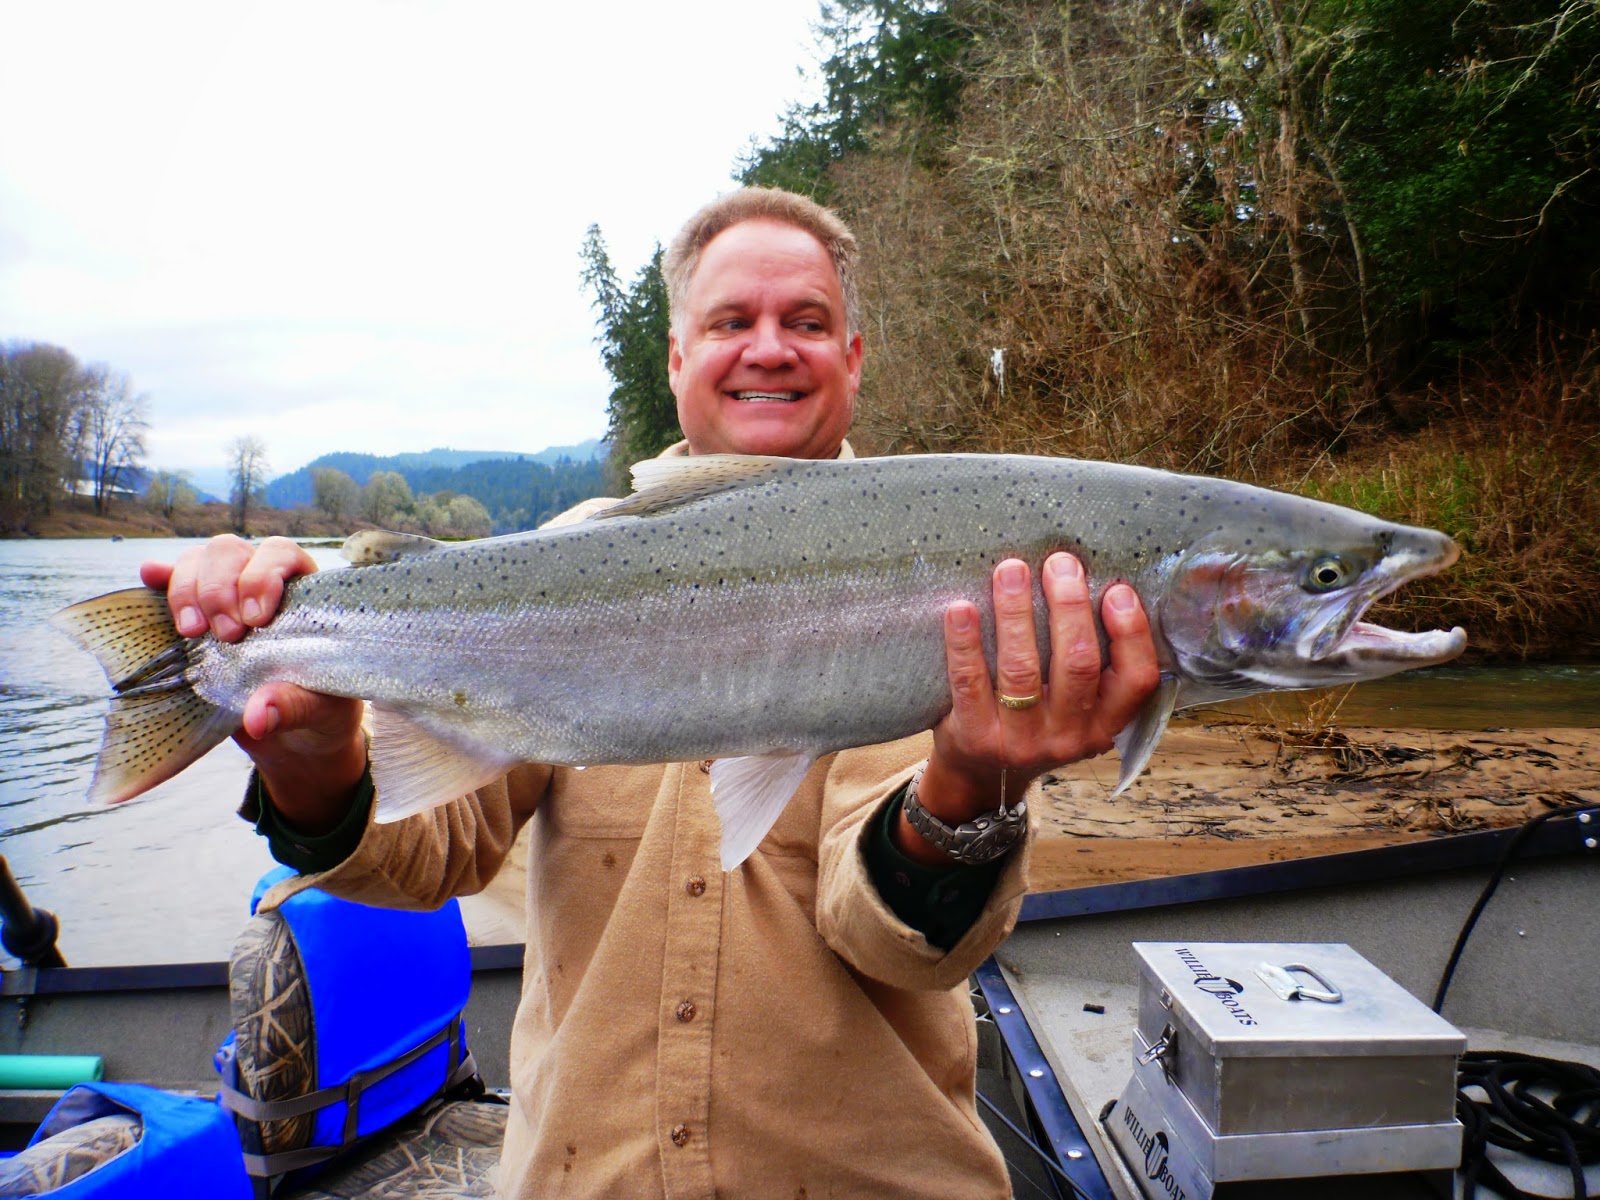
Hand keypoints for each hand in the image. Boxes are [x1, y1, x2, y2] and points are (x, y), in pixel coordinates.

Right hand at [141, 536, 366, 832]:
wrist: (296, 735)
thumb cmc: (319, 710)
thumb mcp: (318, 712)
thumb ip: (292, 707)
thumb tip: (257, 717)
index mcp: (303, 592)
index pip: (281, 554)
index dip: (262, 576)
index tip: (255, 619)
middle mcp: (261, 583)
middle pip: (229, 552)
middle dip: (219, 588)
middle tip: (227, 635)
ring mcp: (224, 596)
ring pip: (197, 562)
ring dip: (187, 590)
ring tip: (191, 632)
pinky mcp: (196, 618)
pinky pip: (171, 584)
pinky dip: (160, 579)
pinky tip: (150, 578)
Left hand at [897, 553, 1159, 865]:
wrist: (978, 776)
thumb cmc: (1035, 722)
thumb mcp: (1077, 710)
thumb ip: (1091, 666)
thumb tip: (1091, 583)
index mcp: (1104, 725)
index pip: (1137, 680)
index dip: (1131, 633)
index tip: (1116, 589)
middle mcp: (1067, 736)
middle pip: (1077, 665)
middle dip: (1069, 607)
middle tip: (1060, 563)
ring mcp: (1019, 740)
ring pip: (1022, 670)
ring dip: (1016, 613)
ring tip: (1011, 570)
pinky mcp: (974, 735)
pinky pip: (969, 682)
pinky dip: (965, 642)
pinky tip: (962, 607)